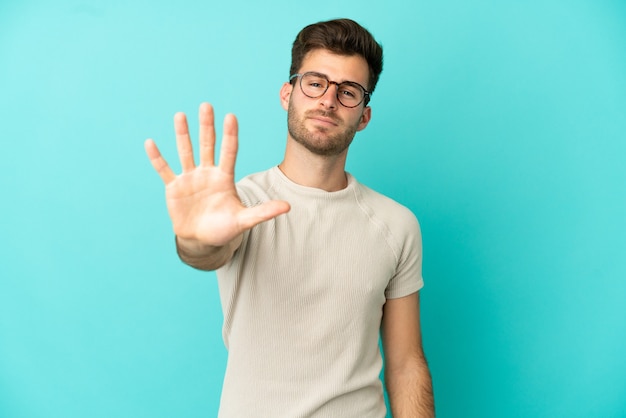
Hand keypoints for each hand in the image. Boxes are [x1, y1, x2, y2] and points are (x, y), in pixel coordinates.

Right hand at [145, 102, 289, 247]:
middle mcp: (207, 173)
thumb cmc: (224, 229)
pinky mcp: (174, 187)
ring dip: (182, 134)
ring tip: (180, 115)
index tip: (231, 117)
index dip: (230, 135)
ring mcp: (190, 178)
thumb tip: (288, 207)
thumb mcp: (244, 220)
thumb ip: (263, 212)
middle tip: (206, 106)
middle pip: (207, 145)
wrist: (202, 241)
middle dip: (207, 126)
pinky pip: (164, 170)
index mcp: (224, 178)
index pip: (229, 152)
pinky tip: (150, 142)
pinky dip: (157, 158)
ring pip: (186, 152)